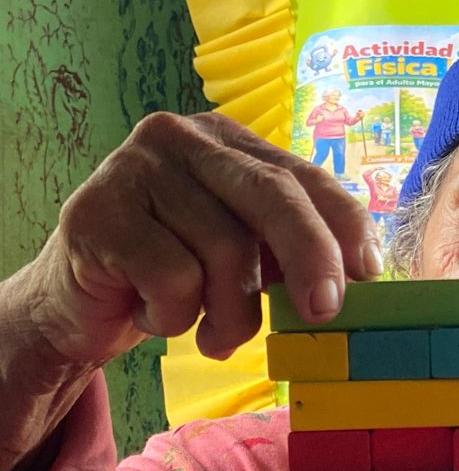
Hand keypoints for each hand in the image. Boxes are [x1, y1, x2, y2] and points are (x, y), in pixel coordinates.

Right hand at [25, 111, 382, 368]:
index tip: (370, 273)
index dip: (343, 223)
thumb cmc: (170, 277)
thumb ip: (288, 250)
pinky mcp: (99, 211)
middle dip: (310, 257)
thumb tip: (363, 277)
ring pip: (223, 251)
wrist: (76, 304)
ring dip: (228, 314)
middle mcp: (183, 139)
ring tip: (208, 332)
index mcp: (228, 141)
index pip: (302, 174)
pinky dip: (174, 316)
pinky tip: (151, 312)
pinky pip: (172, 278)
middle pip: (271, 196)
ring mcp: (136, 168)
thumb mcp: (240, 257)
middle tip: (325, 312)